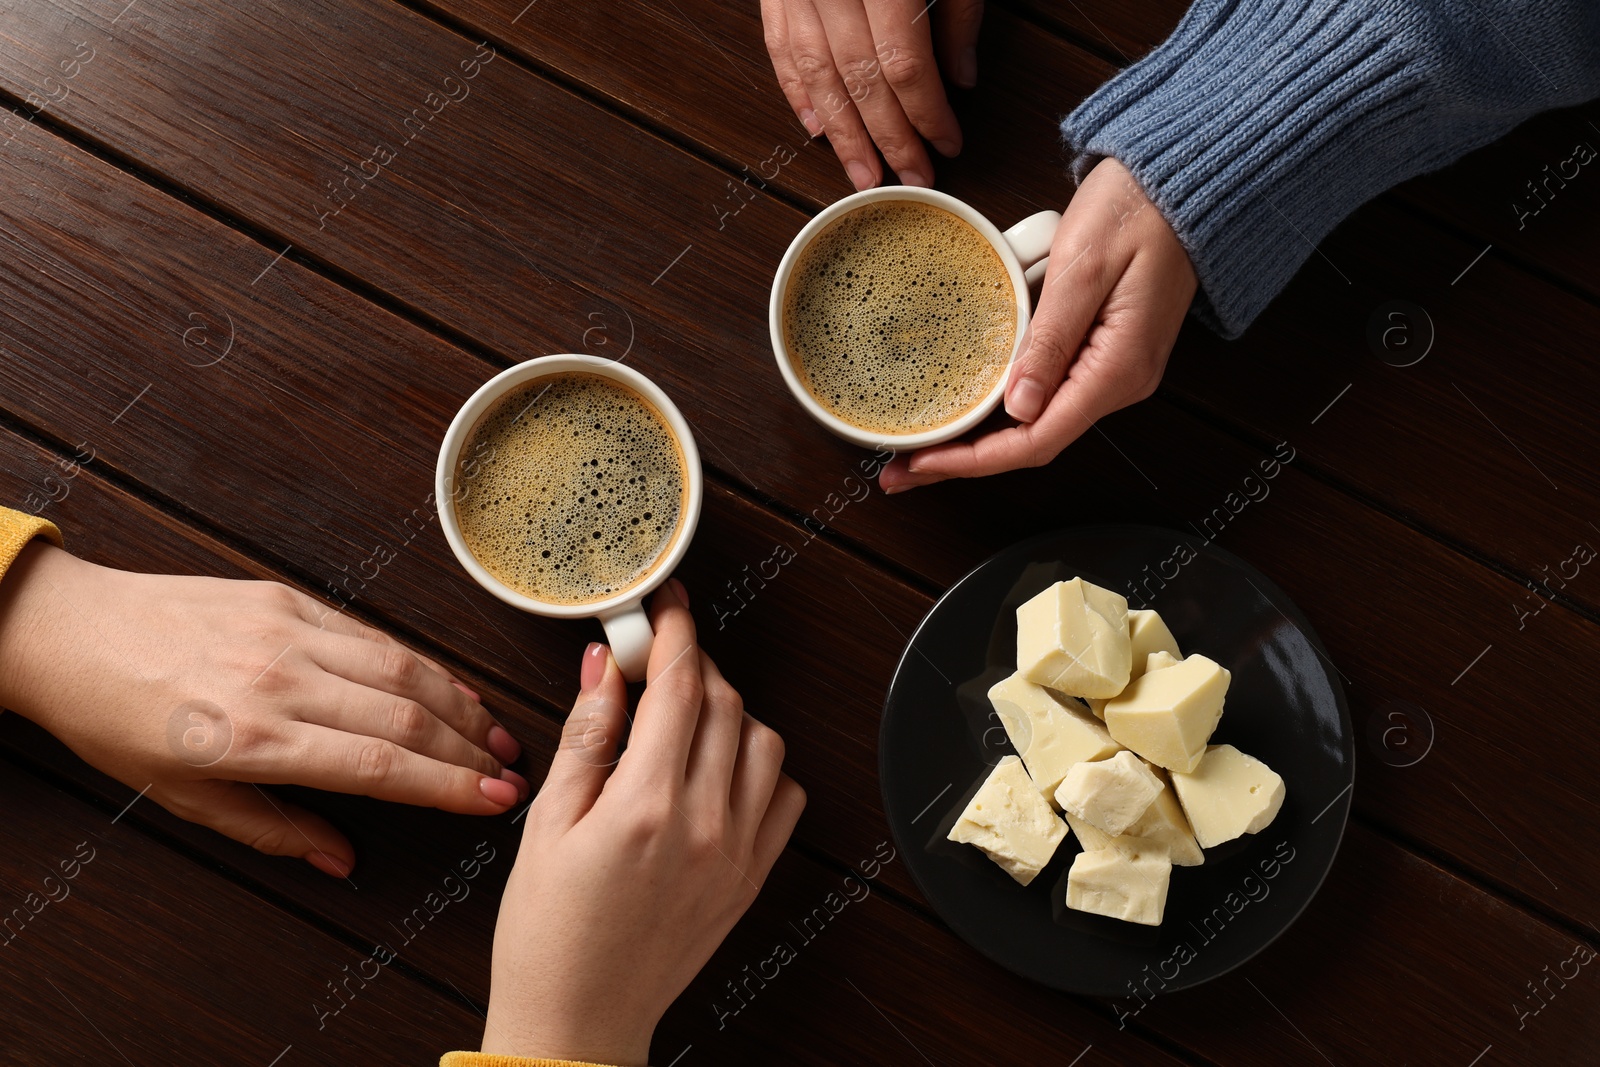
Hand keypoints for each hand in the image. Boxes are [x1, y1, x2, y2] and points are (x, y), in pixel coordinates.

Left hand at [0, 541, 526, 875]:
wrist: (71, 632)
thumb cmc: (116, 720)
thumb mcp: (185, 798)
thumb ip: (274, 830)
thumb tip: (342, 861)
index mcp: (252, 736)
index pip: (379, 764)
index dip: (447, 786)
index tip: (492, 801)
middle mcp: (279, 677)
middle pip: (405, 714)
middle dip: (469, 750)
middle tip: (511, 775)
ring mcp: (288, 630)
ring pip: (401, 667)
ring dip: (459, 705)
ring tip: (495, 736)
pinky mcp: (289, 598)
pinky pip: (373, 634)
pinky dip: (422, 664)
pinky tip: (449, 688)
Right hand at [481, 581, 804, 1064]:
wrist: (578, 1022)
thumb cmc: (546, 934)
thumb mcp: (546, 824)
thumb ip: (585, 735)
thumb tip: (605, 664)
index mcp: (644, 806)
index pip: (680, 686)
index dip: (674, 631)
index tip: (664, 605)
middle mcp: (705, 825)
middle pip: (725, 702)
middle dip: (694, 664)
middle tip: (657, 660)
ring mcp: (738, 853)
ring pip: (765, 741)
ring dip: (731, 711)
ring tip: (684, 718)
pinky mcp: (753, 877)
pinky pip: (786, 796)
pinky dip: (761, 765)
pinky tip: (719, 769)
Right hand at [761, 0, 983, 188]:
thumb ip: (958, 13)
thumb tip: (961, 76)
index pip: (904, 64)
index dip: (926, 113)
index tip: (946, 143)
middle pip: (860, 81)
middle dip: (887, 138)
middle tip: (910, 177)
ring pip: (817, 74)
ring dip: (842, 134)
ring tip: (862, 174)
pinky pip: (780, 48)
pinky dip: (796, 92)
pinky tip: (816, 128)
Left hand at [880, 157, 1196, 489]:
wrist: (1178, 182)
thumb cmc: (1137, 211)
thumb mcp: (1082, 268)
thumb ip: (1049, 340)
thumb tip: (1017, 407)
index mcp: (1118, 369)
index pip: (1037, 440)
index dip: (974, 460)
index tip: (922, 464)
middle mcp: (1119, 382)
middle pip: (1033, 441)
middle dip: (966, 459)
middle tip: (902, 469)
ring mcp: (1113, 369)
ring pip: (1037, 421)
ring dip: (981, 440)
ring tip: (924, 446)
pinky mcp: (1102, 351)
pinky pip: (1048, 393)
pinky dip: (1003, 410)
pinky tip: (968, 410)